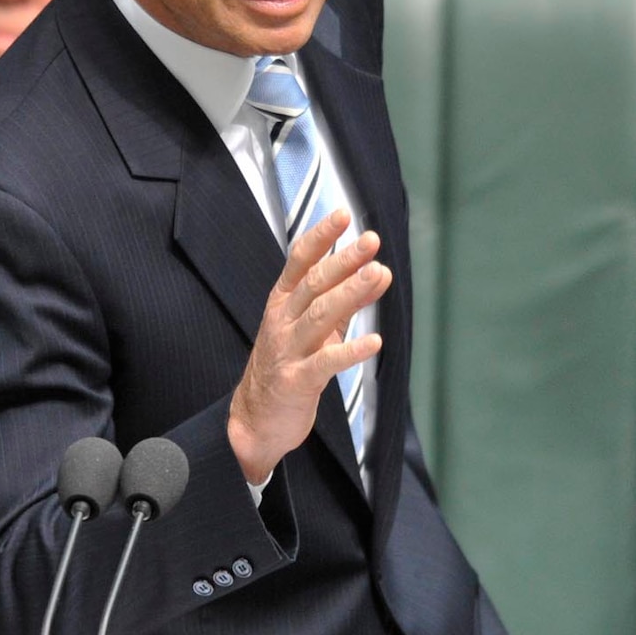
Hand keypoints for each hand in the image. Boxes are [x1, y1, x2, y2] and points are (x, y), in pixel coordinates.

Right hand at [228, 209, 391, 484]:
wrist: (255, 420)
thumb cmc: (288, 365)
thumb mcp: (314, 328)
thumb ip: (344, 301)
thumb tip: (378, 270)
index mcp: (282, 303)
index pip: (299, 261)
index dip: (321, 237)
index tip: (344, 214)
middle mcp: (281, 321)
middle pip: (313, 285)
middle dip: (344, 261)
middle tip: (372, 241)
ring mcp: (287, 351)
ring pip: (320, 316)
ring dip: (351, 294)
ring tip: (379, 275)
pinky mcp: (296, 382)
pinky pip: (325, 363)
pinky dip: (350, 351)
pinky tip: (375, 342)